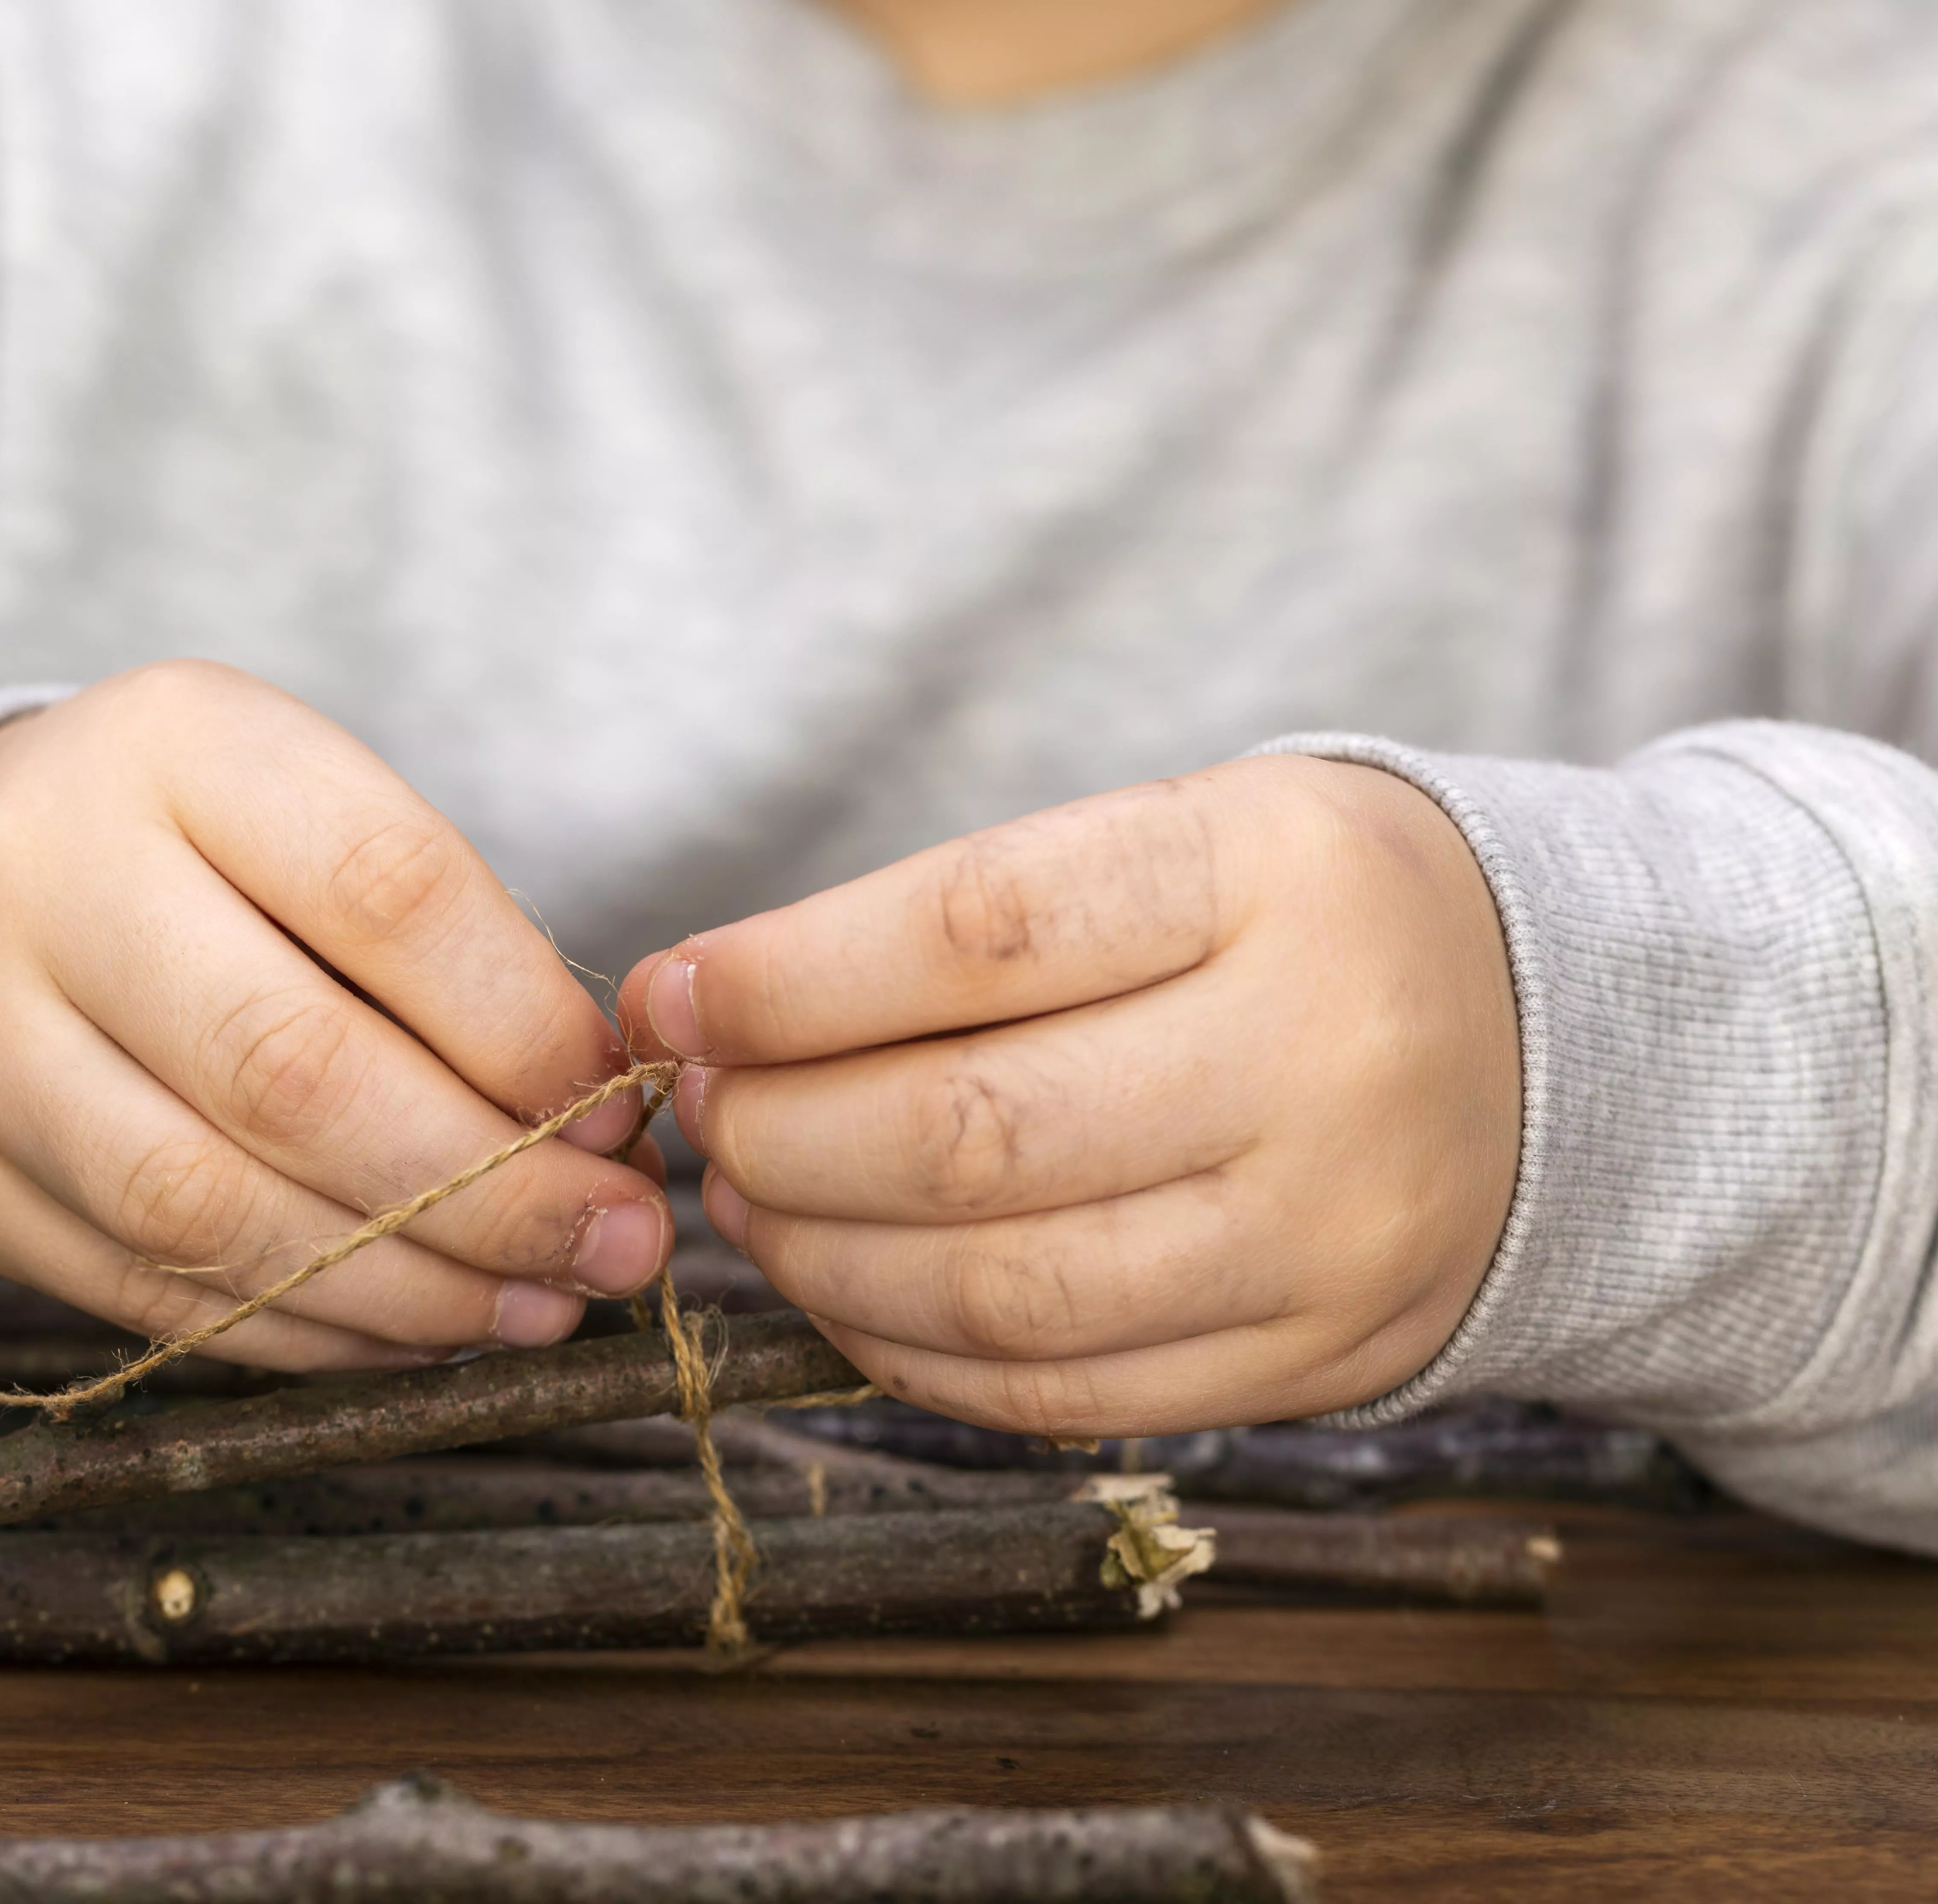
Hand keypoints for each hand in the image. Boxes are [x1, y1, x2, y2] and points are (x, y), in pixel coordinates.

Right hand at [0, 660, 670, 1369]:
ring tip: (533, 1307)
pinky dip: (299, 1330)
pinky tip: (408, 1331)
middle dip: (488, 1188)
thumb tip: (593, 1120)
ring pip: (209, 1207)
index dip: (525, 1026)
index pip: (387, 891)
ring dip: (403, 1286)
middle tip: (613, 1245)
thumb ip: (438, 944)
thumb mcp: (294, 817)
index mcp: (171, 745)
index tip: (619, 1111)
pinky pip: (143, 1288)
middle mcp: (45, 873)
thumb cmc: (174, 855)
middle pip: (294, 1071)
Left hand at [618, 756, 1519, 1434]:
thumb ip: (961, 926)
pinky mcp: (1321, 1356)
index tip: (675, 998)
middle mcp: (1322, 1057)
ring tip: (753, 1203)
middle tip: (707, 1114)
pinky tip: (847, 1292)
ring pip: (1003, 1287)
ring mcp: (1332, 1230)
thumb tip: (716, 1014)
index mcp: (1277, 874)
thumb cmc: (1296, 918)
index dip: (786, 982)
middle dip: (782, 1134)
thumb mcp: (1176, 842)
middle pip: (971, 1131)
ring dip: (823, 1255)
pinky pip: (1065, 1392)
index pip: (976, 935)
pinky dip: (912, 1355)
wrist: (1559, 1037)